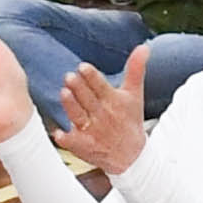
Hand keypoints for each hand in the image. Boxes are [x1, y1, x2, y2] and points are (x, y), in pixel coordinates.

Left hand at [55, 49, 153, 177]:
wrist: (132, 155)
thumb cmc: (129, 120)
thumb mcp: (135, 94)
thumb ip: (135, 69)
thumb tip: (144, 47)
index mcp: (114, 100)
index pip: (101, 86)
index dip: (92, 77)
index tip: (83, 67)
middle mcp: (102, 115)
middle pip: (88, 99)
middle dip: (79, 88)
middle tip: (69, 76)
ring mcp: (92, 131)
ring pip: (78, 116)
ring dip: (71, 106)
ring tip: (64, 93)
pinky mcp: (83, 145)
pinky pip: (73, 141)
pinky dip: (66, 138)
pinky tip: (58, 133)